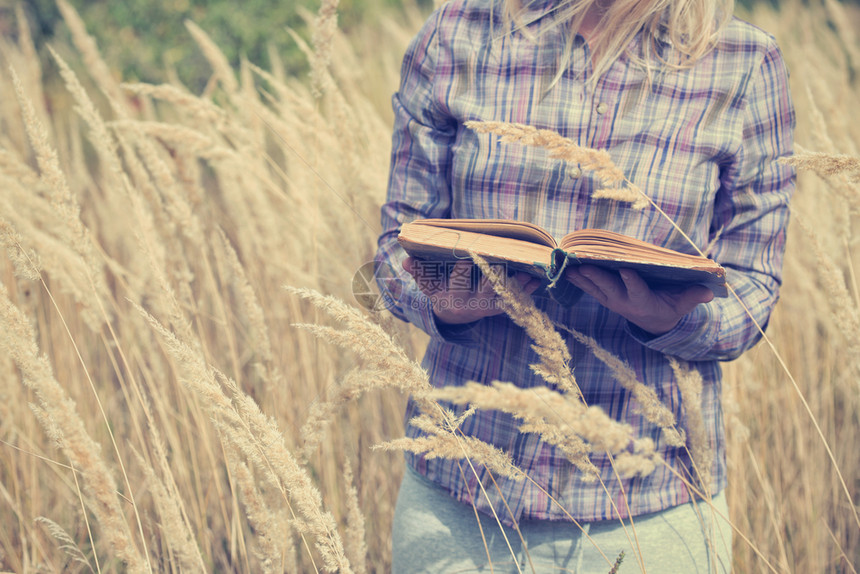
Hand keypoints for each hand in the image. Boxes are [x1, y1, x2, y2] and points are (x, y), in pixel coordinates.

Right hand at [403, 257, 541, 324]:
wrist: (451, 314)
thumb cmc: (439, 291)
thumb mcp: (426, 284)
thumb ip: (417, 271)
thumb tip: (405, 260)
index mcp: (451, 298)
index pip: (457, 282)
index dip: (462, 271)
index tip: (467, 258)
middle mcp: (470, 305)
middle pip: (485, 290)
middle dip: (495, 277)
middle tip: (505, 263)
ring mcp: (486, 307)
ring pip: (503, 297)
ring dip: (517, 285)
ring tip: (529, 273)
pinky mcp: (498, 308)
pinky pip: (514, 301)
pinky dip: (525, 291)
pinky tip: (535, 281)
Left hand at [565, 265, 713, 334]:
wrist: (653, 323)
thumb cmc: (670, 307)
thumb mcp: (683, 304)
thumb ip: (693, 297)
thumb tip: (709, 292)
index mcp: (645, 303)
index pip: (637, 290)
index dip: (631, 281)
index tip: (625, 269)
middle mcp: (625, 302)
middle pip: (609, 288)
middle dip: (596, 277)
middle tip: (583, 266)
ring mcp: (612, 301)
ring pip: (595, 288)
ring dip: (582, 277)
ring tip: (568, 265)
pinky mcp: (605, 297)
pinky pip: (589, 288)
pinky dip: (579, 279)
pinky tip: (565, 269)